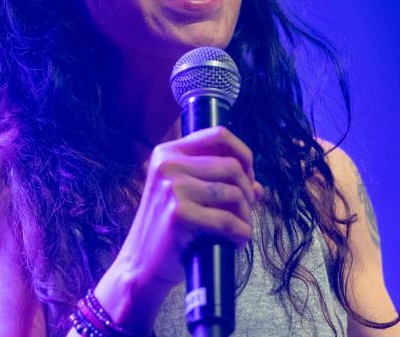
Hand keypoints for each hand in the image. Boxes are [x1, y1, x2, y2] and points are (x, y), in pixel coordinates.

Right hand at [111, 126, 262, 295]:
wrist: (141, 264)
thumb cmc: (168, 230)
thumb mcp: (188, 198)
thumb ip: (219, 185)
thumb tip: (258, 187)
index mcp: (168, 153)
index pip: (220, 135)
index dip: (244, 155)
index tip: (247, 179)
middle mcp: (168, 165)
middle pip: (232, 166)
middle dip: (248, 193)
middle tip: (244, 213)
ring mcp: (172, 188)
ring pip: (234, 193)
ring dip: (246, 216)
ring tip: (239, 230)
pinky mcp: (178, 213)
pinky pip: (227, 220)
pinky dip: (241, 234)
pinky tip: (236, 242)